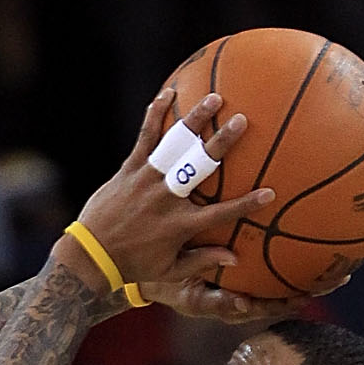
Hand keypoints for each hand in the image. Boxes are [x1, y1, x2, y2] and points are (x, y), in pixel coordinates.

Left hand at [61, 92, 292, 318]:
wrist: (93, 255)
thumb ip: (202, 261)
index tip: (269, 193)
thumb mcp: (169, 270)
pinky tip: (168, 94)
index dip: (247, 204)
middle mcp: (168, 198)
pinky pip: (145, 137)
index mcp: (182, 226)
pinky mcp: (130, 169)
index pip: (222, 213)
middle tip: (242, 121)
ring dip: (195, 120)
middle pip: (202, 166)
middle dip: (223, 142)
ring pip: (176, 145)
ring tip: (214, 99)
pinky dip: (155, 114)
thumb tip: (234, 258)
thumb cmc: (134, 265)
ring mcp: (148, 180)